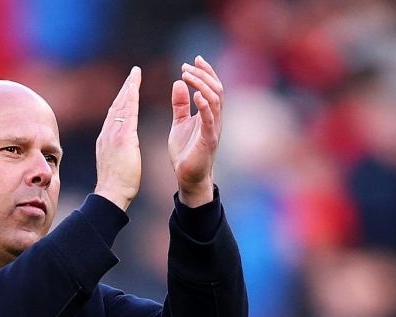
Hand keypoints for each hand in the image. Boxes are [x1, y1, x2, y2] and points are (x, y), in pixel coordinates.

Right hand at [94, 66, 141, 210]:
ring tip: (135, 74)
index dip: (121, 100)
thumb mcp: (115, 163)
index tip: (127, 88)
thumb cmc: (116, 184)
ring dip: (128, 88)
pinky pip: (127, 113)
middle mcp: (107, 133)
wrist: (111, 193)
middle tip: (133, 74)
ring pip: (121, 105)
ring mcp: (113, 134)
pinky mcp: (123, 137)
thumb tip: (120, 150)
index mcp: (106, 139)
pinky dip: (131, 98)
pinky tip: (135, 87)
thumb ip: (117, 152)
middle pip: (116, 105)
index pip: (114, 114)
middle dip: (125, 88)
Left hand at [169, 56, 222, 207]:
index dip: (205, 71)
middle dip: (203, 74)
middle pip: (216, 89)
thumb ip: (180, 104)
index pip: (212, 87)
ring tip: (187, 75)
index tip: (193, 59)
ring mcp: (213, 129)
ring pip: (215, 100)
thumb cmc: (185, 151)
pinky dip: (204, 105)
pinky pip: (210, 119)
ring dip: (201, 85)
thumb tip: (178, 82)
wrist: (187, 177)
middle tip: (187, 66)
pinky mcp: (209, 140)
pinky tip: (196, 95)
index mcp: (208, 114)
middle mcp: (214, 118)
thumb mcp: (179, 123)